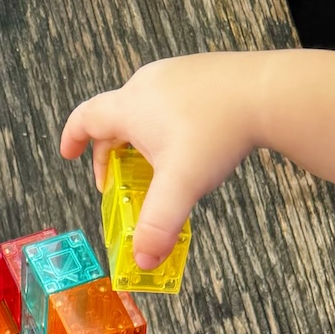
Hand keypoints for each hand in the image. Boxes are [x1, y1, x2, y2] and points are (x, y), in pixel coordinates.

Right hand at [62, 52, 271, 269]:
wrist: (266, 93)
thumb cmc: (217, 133)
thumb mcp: (181, 185)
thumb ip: (157, 226)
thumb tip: (142, 261)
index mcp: (131, 106)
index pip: (87, 118)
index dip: (73, 137)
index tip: (68, 154)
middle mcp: (147, 84)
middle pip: (114, 118)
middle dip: (110, 152)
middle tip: (116, 183)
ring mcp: (175, 74)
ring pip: (143, 109)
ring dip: (138, 138)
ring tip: (153, 166)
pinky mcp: (199, 73)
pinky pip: (170, 101)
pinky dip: (165, 124)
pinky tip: (187, 144)